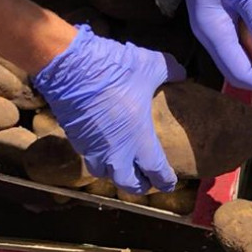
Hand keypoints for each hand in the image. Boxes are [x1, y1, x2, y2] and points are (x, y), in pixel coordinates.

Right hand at [33, 24, 185, 193]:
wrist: (70, 66)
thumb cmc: (115, 70)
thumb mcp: (151, 66)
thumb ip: (170, 70)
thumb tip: (181, 73)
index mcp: (140, 140)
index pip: (156, 171)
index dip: (165, 180)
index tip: (170, 184)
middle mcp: (116, 151)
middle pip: (128, 183)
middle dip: (139, 185)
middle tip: (146, 180)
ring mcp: (92, 148)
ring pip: (104, 174)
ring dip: (115, 174)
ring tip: (123, 167)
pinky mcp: (74, 139)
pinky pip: (88, 157)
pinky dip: (98, 158)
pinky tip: (103, 148)